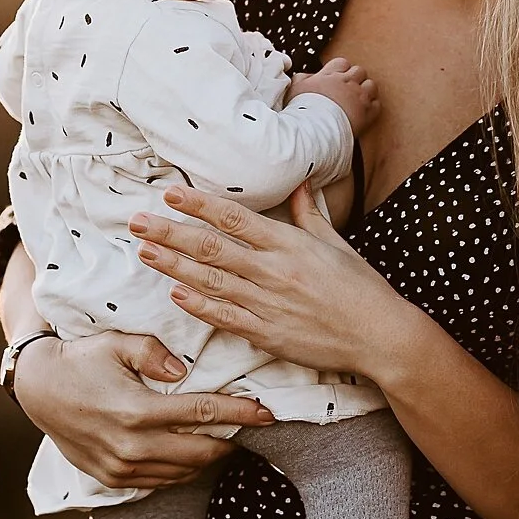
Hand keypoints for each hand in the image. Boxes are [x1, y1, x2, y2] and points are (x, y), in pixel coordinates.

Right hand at [9, 330, 275, 491]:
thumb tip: (182, 371)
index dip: (240, 413)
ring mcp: (122, 467)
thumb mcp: (115, 343)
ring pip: (184, 471)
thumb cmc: (81, 359)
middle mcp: (131, 446)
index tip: (267, 412)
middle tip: (251, 428)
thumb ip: (152, 352)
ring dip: (209, 457)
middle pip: (201, 451)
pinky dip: (183, 469)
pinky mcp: (114, 479)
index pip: (203, 413)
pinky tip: (193, 452)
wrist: (38, 390)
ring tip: (225, 439)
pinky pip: (161, 481)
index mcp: (137, 411)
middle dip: (232, 441)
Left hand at [131, 183, 419, 377]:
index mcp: (290, 243)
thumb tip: (299, 182)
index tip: (170, 193)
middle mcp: (275, 271)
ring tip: (145, 253)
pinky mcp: (269, 334)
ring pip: (212, 281)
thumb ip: (309, 213)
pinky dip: (200, 306)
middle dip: (171, 233)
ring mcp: (269, 304)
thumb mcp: (336, 243)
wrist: (381, 335)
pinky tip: (177, 294)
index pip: (235, 218)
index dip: (199, 204)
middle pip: (212, 247)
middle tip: (137, 222)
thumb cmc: (361, 287)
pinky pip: (227, 318)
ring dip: (175, 266)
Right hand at [286, 56, 380, 134]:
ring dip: (366, 91)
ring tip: (357, 101)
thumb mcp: (294, 89)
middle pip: (359, 71)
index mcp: (330, 75)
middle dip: (355, 79)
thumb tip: (308, 76)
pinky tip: (362, 113)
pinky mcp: (368, 113)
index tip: (336, 79)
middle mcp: (347, 83)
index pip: (342, 63)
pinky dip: (371, 107)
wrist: (315, 131)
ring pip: (371, 85)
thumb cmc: (302, 110)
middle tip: (347, 90)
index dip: (340, 71)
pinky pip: (377, 104)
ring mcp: (359, 97)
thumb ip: (302, 78)